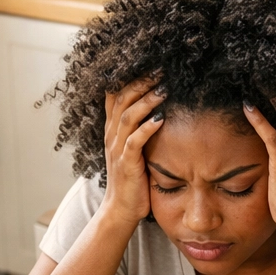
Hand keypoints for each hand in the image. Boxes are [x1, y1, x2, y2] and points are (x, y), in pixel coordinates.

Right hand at [99, 78, 164, 228]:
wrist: (121, 209)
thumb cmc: (133, 180)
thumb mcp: (134, 150)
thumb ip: (140, 130)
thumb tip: (161, 110)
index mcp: (113, 130)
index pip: (115, 95)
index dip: (129, 77)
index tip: (149, 65)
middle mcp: (112, 136)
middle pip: (122, 99)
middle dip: (141, 83)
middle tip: (161, 71)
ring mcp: (117, 149)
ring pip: (128, 116)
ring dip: (146, 101)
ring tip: (164, 89)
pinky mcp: (126, 164)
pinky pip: (134, 141)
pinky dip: (147, 128)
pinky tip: (160, 119)